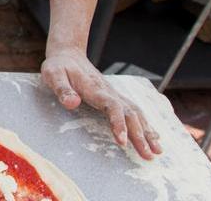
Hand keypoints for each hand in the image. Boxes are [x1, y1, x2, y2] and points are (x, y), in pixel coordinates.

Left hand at [41, 47, 161, 159]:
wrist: (68, 54)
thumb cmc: (59, 67)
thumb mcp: (53, 75)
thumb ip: (62, 89)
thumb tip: (73, 103)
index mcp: (95, 89)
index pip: (113, 107)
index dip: (119, 124)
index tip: (122, 141)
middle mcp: (110, 92)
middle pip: (130, 114)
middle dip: (140, 135)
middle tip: (148, 156)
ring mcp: (114, 94)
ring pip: (136, 113)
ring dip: (147, 132)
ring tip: (157, 151)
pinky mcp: (115, 97)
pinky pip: (134, 112)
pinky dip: (145, 125)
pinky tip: (153, 136)